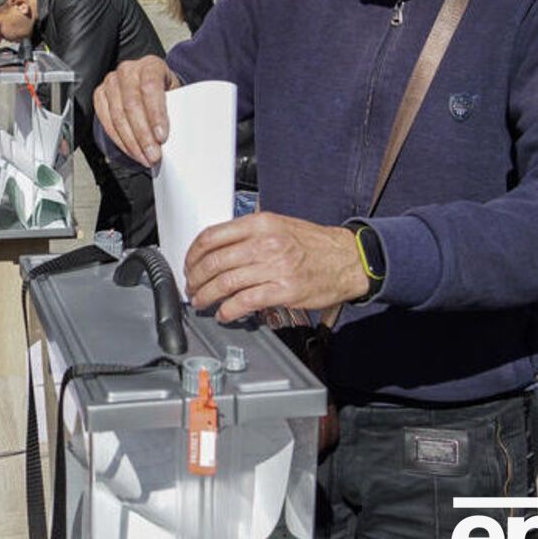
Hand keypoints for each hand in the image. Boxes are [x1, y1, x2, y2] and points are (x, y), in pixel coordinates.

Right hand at [92, 55, 180, 165]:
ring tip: (144, 157)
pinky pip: (106, 121)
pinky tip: (131, 150)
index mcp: (151, 65)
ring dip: (131, 142)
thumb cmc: (164, 91)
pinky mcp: (100, 95)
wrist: (148, 86)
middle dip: (143, 135)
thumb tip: (181, 137)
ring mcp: (111, 82)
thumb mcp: (176, 94)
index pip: (151, 87)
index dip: (155, 114)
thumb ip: (176, 109)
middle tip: (153, 155)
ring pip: (117, 115)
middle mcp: (128, 70)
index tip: (161, 137)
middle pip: (132, 104)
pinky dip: (119, 140)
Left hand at [183, 211, 368, 318]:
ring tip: (202, 302)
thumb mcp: (278, 225)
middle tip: (192, 288)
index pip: (212, 237)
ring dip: (207, 296)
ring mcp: (275, 267)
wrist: (348, 259)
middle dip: (195, 278)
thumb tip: (217, 250)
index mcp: (260, 224)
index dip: (193, 254)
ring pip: (226, 282)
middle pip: (214, 261)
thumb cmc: (313, 244)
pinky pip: (245, 301)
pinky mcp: (284, 290)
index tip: (189, 265)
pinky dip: (228, 310)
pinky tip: (224, 314)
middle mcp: (265, 243)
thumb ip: (248, 234)